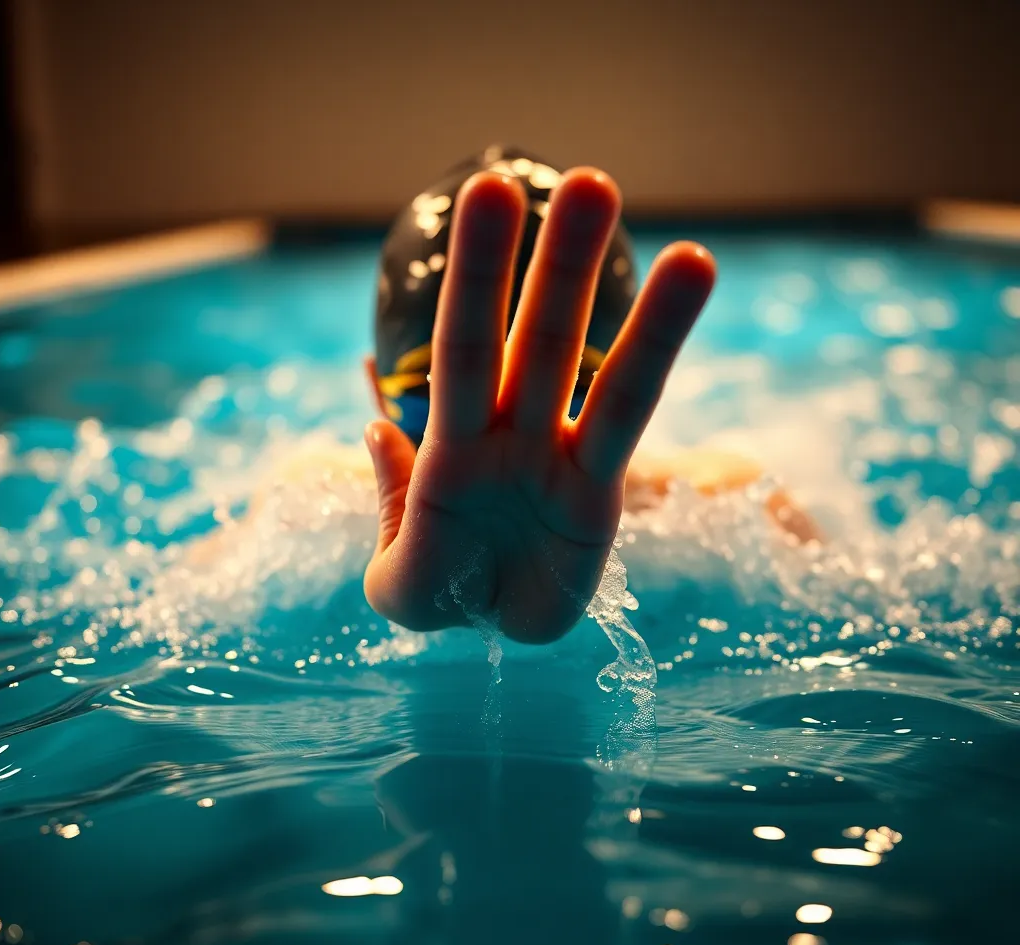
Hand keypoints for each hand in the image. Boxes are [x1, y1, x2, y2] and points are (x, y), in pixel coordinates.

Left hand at [363, 167, 714, 642]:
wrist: (498, 637)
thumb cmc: (444, 599)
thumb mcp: (396, 585)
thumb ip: (389, 504)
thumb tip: (377, 426)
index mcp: (449, 451)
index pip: (462, 356)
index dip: (478, 285)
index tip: (488, 200)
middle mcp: (507, 437)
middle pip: (529, 343)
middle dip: (552, 267)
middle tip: (589, 181)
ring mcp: (558, 457)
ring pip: (591, 369)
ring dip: (614, 294)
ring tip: (642, 212)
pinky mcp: (601, 491)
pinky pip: (631, 418)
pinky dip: (659, 348)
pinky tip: (693, 270)